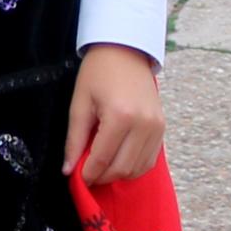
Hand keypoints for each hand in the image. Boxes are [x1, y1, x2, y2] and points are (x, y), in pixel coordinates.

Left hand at [62, 43, 164, 185]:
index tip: (76, 179)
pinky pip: (149, 160)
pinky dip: (133, 167)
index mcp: (120, 116)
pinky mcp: (162, 128)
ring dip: (118, 174)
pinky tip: (118, 161)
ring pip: (137, 169)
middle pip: (122, 168)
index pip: (102, 159)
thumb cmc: (98, 73)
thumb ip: (74, 139)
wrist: (125, 51)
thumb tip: (68, 170)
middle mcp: (143, 124)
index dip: (88, 174)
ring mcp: (156, 127)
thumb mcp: (79, 103)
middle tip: (86, 174)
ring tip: (101, 167)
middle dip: (102, 177)